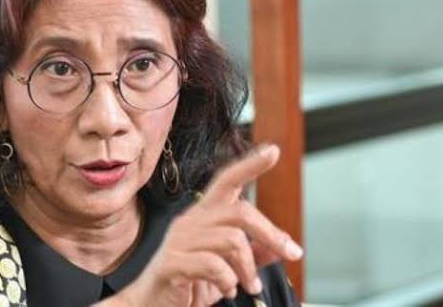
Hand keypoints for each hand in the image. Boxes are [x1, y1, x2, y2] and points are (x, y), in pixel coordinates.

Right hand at [101, 144, 303, 306]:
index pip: (226, 181)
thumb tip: (280, 246)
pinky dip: (228, 281)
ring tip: (248, 286)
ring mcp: (179, 240)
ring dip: (249, 267)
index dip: (249, 165)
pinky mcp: (173, 262)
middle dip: (272, 233)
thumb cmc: (187, 285)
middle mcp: (190, 221)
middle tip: (292, 253)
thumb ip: (252, 256)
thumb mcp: (228, 271)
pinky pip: (214, 265)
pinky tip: (226, 290)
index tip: (273, 151)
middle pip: (239, 212)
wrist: (150, 306)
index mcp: (203, 216)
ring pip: (232, 240)